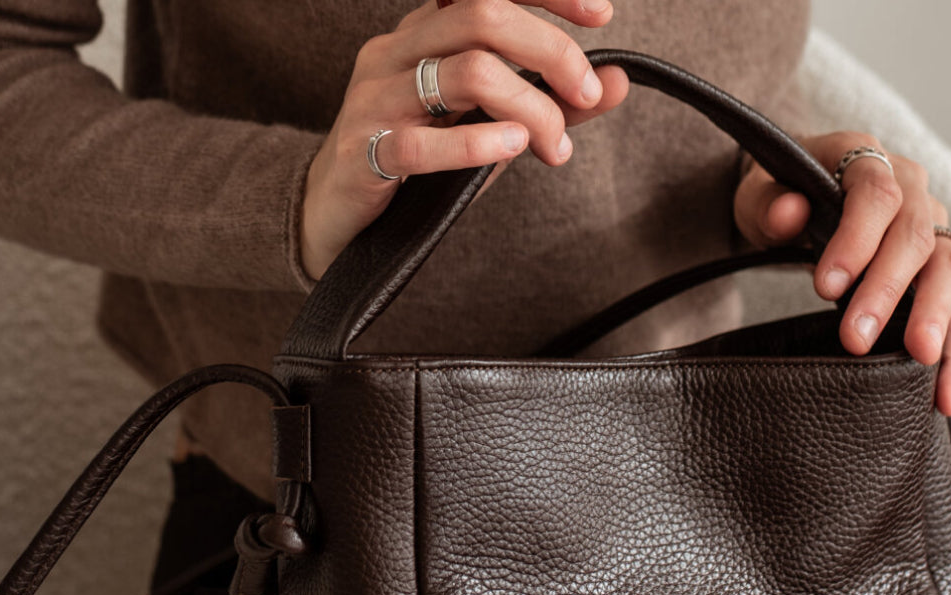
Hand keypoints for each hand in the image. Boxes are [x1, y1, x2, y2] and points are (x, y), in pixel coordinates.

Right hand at [299, 0, 631, 280]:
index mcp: (424, 32)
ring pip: (466, 72)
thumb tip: (618, 82)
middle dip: (552, 51)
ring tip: (555, 148)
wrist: (332, 218)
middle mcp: (396, 51)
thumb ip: (551, 103)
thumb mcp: (489, 126)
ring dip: (530, 108)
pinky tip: (513, 148)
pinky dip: (476, 143)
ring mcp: (374, 99)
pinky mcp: (362, 151)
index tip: (600, 14)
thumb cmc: (416, 168)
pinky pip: (420, 141)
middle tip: (587, 94)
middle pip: (483, 16)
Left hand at [732, 132, 950, 416]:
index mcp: (868, 160)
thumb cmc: (780, 194)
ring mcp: (931, 233)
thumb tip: (789, 213)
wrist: (798, 200)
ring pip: (946, 271)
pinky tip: (946, 394)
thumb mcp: (759, 191)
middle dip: (887, 292)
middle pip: (915, 238)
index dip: (856, 239)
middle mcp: (912, 192)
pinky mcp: (936, 277)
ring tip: (921, 360)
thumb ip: (770, 202)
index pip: (876, 194)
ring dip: (934, 318)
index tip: (826, 286)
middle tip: (856, 339)